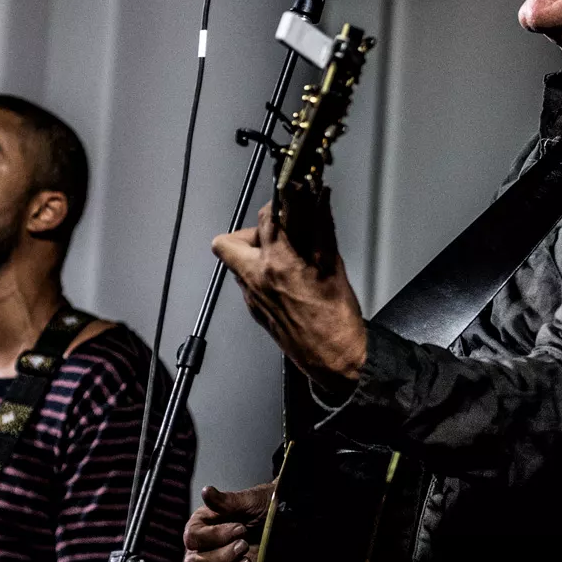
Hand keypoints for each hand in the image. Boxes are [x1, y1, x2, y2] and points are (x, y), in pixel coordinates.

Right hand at [183, 481, 274, 561]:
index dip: (215, 536)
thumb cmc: (262, 507)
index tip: (240, 528)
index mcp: (200, 527)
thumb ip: (225, 501)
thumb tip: (206, 491)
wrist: (282, 523)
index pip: (192, 539)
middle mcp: (201, 550)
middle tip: (244, 545)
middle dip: (221, 558)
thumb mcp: (247, 501)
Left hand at [211, 203, 367, 382]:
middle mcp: (256, 280)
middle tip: (274, 234)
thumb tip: (319, 202)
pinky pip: (247, 284)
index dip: (278, 204)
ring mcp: (252, 298)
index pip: (264, 218)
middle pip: (226, 243)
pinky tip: (286, 279)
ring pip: (236, 264)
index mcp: (277, 264)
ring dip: (254, 254)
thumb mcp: (333, 265)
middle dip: (249, 233)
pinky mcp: (256, 312)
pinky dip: (261, 274)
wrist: (333, 359)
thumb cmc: (336, 320)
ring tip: (284, 256)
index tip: (288, 201)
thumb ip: (321, 229)